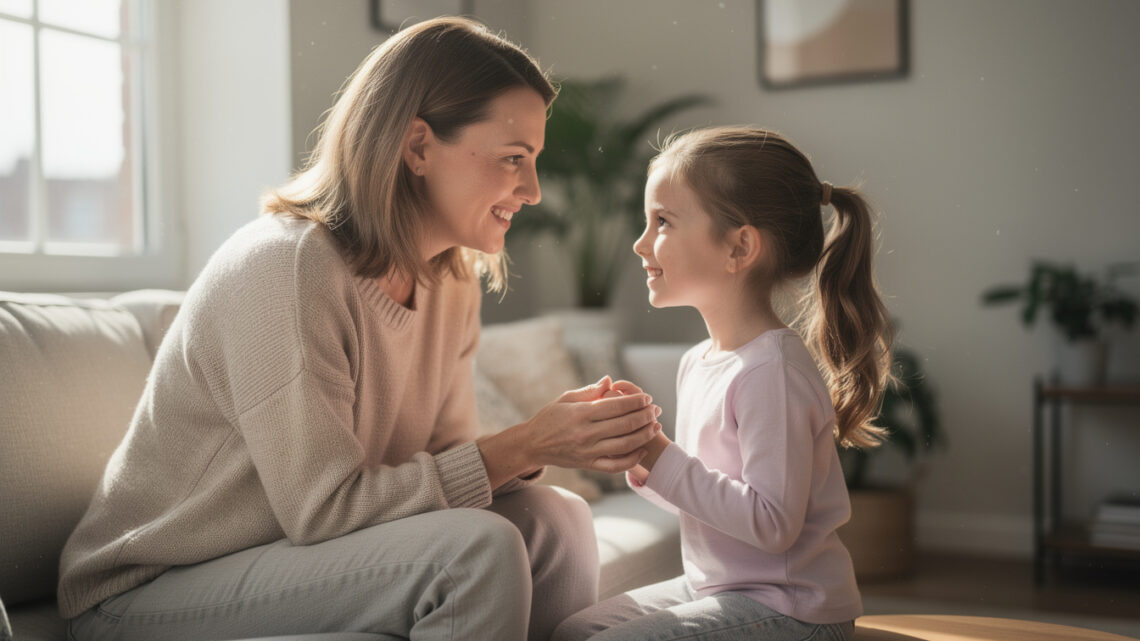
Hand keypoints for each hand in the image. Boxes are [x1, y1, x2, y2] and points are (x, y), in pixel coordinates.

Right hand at [525, 377, 661, 472]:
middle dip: (644, 416)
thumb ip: (590, 391)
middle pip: (623, 425)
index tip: (647, 397)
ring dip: (643, 435)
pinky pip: (615, 465)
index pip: (615, 406)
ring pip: (624, 445)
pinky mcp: (588, 464)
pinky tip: (643, 449)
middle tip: (656, 409)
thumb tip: (610, 380)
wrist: (533, 444)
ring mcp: (587, 451)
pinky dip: (632, 459)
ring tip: (655, 426)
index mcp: (580, 413)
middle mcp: (585, 433)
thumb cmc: (551, 417)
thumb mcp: (566, 399)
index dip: (635, 401)